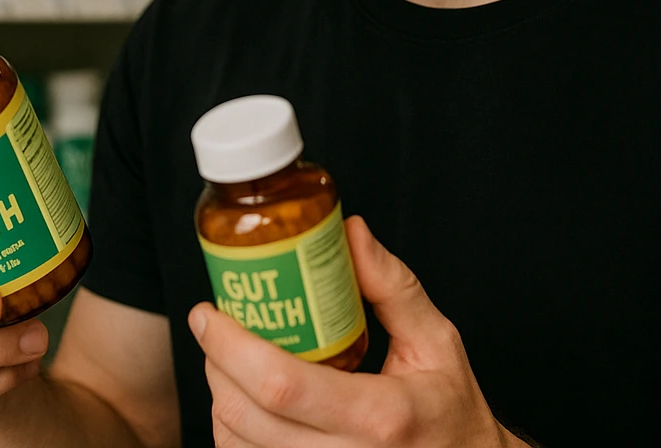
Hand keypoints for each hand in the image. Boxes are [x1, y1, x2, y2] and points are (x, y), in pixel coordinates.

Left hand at [190, 216, 514, 447]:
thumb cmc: (451, 412)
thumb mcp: (438, 342)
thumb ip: (393, 287)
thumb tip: (350, 235)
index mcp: (382, 416)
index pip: (281, 384)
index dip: (231, 346)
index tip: (209, 313)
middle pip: (246, 416)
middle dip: (215, 365)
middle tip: (215, 328)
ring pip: (237, 446)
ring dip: (219, 398)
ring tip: (228, 361)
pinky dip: (233, 433)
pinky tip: (244, 403)